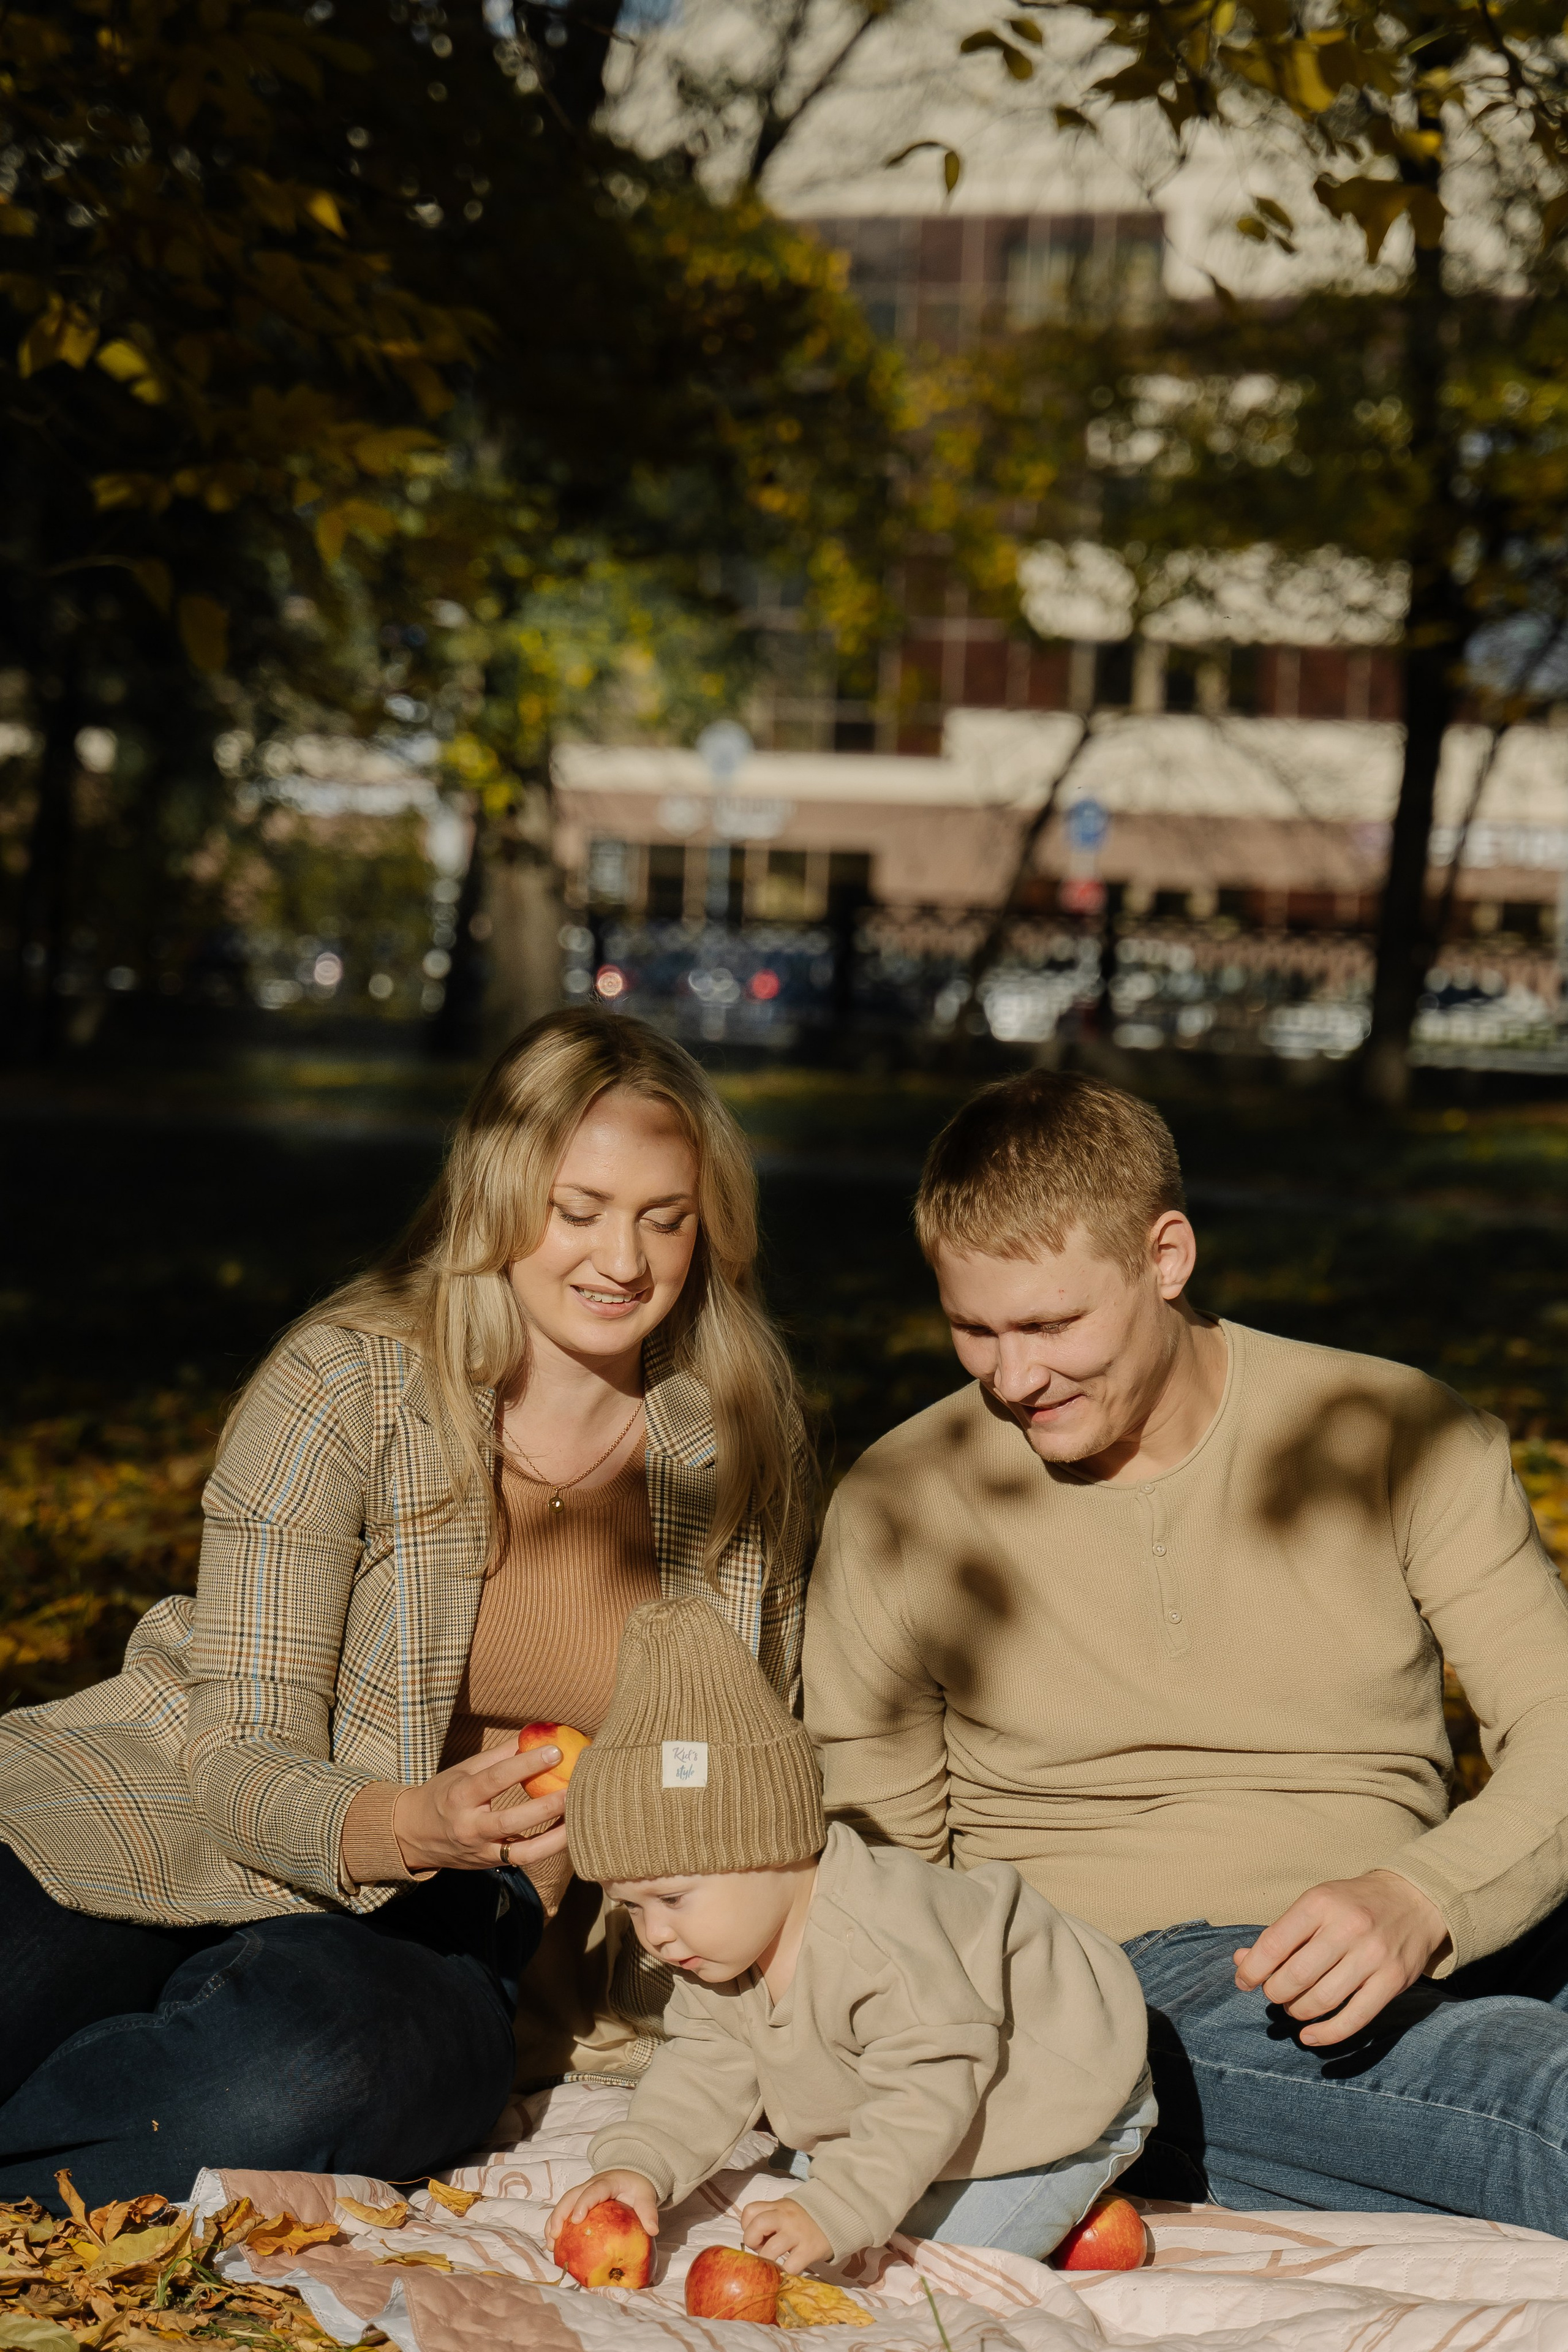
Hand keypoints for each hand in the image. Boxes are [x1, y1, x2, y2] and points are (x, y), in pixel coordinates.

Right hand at [391, 1742, 567, 1873]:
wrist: (413, 1835)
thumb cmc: (443, 1794)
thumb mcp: (463, 1770)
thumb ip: (498, 1756)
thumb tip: (534, 1735)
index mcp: (460, 1795)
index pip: (496, 1778)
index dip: (526, 1764)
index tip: (555, 1751)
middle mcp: (468, 1826)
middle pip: (511, 1820)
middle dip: (546, 1806)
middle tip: (575, 1789)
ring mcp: (479, 1850)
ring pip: (522, 1851)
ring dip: (555, 1838)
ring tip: (580, 1818)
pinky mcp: (489, 1864)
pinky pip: (523, 1859)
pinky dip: (547, 1848)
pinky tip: (569, 1833)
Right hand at [547, 2170, 660, 2250]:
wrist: (631, 2175)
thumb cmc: (637, 2187)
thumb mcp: (646, 2196)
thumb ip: (649, 2211)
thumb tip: (653, 2230)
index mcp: (608, 2182)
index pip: (594, 2190)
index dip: (583, 2203)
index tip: (577, 2220)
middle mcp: (591, 2185)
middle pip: (571, 2196)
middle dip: (561, 2214)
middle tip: (555, 2235)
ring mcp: (583, 2192)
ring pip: (564, 2203)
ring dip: (554, 2221)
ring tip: (551, 2244)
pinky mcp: (579, 2201)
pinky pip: (565, 2211)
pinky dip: (557, 2225)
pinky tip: (554, 2244)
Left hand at [741, 2194, 831, 2272]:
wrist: (835, 2218)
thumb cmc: (803, 2219)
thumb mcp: (786, 2210)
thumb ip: (769, 2219)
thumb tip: (751, 2240)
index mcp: (778, 2206)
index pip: (750, 2211)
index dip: (747, 2226)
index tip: (757, 2235)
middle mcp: (785, 2217)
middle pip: (756, 2226)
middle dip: (752, 2242)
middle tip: (761, 2249)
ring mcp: (797, 2233)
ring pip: (770, 2251)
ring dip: (766, 2262)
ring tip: (773, 2262)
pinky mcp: (809, 2250)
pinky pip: (790, 2267)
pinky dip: (784, 2273)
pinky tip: (786, 2270)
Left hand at [1233, 1869, 1450, 2046]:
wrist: (1413, 1899)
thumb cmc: (1352, 1904)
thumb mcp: (1315, 1904)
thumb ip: (1280, 1934)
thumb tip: (1241, 1961)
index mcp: (1320, 1903)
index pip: (1274, 1944)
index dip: (1252, 1970)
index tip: (1244, 1982)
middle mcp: (1347, 1928)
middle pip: (1296, 1976)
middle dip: (1275, 1993)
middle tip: (1274, 1993)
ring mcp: (1372, 1955)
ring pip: (1322, 2000)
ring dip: (1298, 2012)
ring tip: (1294, 2007)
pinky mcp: (1393, 1980)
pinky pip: (1354, 2018)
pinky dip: (1326, 2034)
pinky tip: (1309, 2036)